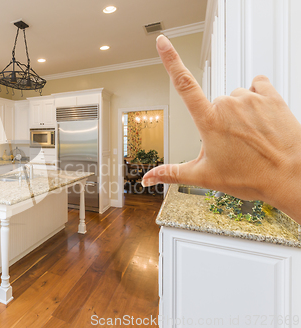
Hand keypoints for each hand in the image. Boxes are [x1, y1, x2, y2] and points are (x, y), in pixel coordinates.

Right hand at [143, 35, 300, 222]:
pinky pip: (258, 85)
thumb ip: (172, 173)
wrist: (290, 176)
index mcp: (208, 121)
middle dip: (219, 120)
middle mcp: (227, 104)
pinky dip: (257, 98)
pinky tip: (261, 117)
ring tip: (250, 136)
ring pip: (236, 98)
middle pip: (215, 104)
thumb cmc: (250, 177)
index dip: (171, 60)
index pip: (183, 84)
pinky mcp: (271, 96)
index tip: (162, 42)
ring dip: (239, 112)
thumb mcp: (204, 177)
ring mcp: (250, 98)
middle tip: (231, 144)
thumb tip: (147, 178)